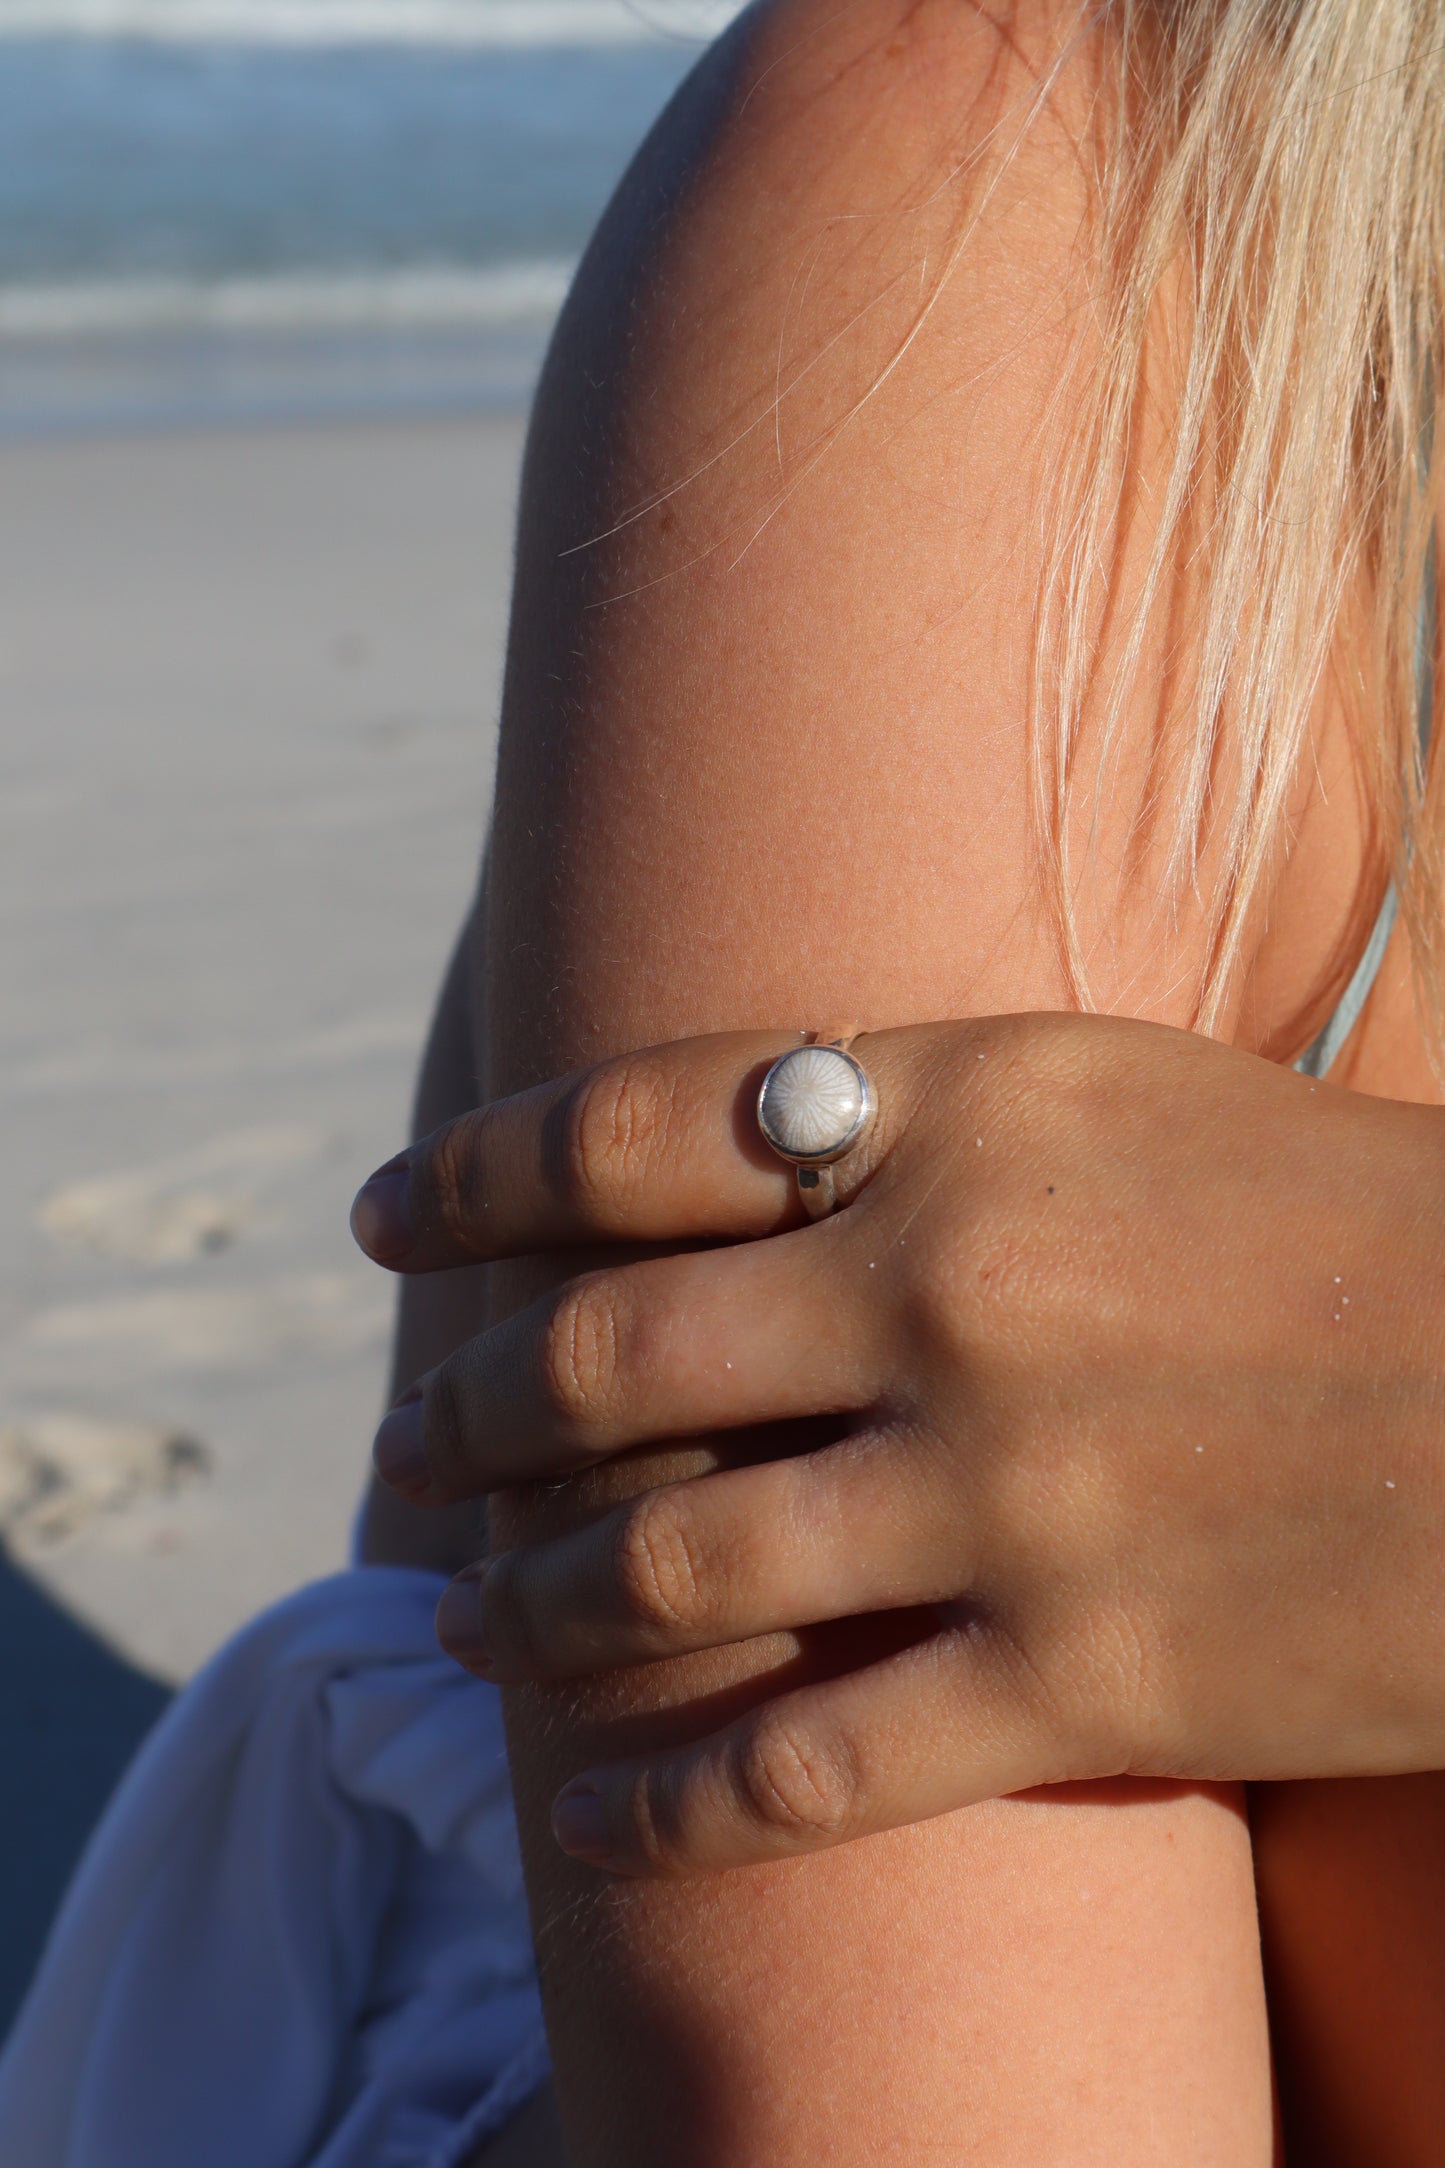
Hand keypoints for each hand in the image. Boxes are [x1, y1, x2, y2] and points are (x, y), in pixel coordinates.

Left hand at [353, 1014, 1444, 1875]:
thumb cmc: (1358, 1226)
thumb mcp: (1131, 1097)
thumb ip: (926, 1116)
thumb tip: (736, 1157)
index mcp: (969, 1109)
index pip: (635, 1126)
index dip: (479, 1175)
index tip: (389, 1221)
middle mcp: (952, 1286)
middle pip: (606, 1353)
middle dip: (467, 1410)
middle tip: (408, 1443)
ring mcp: (1001, 1491)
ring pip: (663, 1565)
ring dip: (528, 1606)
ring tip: (465, 1621)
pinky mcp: (1074, 1678)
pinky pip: (798, 1767)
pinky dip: (659, 1810)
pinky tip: (581, 1826)